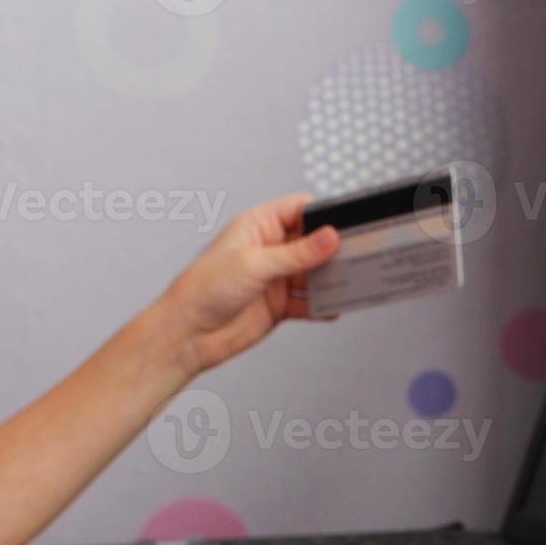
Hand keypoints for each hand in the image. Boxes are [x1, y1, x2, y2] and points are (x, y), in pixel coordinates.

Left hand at [155, 192, 339, 373]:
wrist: (187, 335)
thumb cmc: (203, 290)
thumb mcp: (254, 264)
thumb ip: (297, 254)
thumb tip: (329, 238)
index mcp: (259, 226)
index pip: (300, 209)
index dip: (324, 215)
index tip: (346, 225)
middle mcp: (270, 249)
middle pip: (313, 242)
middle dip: (334, 250)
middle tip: (357, 254)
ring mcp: (276, 278)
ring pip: (315, 274)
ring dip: (331, 280)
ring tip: (350, 282)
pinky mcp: (280, 305)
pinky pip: (310, 302)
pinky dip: (323, 305)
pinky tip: (333, 307)